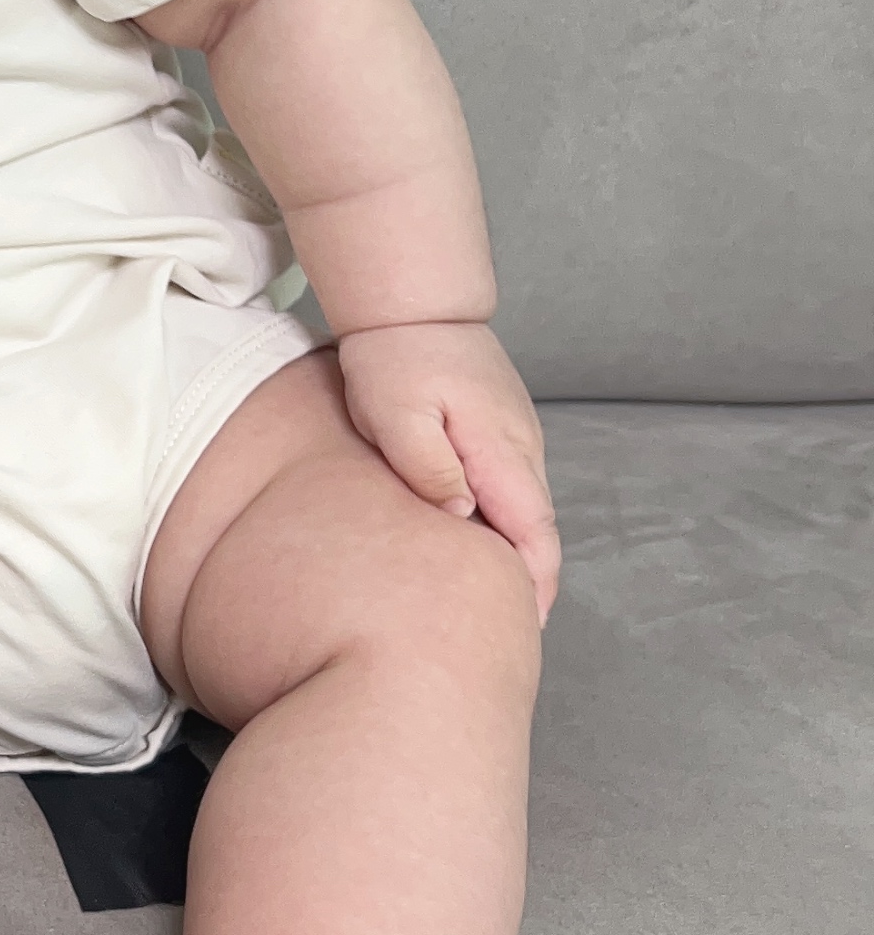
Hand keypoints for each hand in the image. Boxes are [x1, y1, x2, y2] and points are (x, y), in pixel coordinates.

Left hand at [336, 321, 560, 623]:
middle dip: (532, 579)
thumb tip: (461, 514)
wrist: (413, 303)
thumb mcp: (398, 413)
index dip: (536, 581)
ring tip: (497, 601)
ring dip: (519, 552)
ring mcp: (515, 436)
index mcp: (501, 449)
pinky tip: (480, 545)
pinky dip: (505, 523)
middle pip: (537, 528)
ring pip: (525, 509)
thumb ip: (429, 466)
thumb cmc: (397, 357)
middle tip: (512, 631)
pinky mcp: (499, 429)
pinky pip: (509, 488)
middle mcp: (521, 447)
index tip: (529, 623)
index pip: (534, 531)